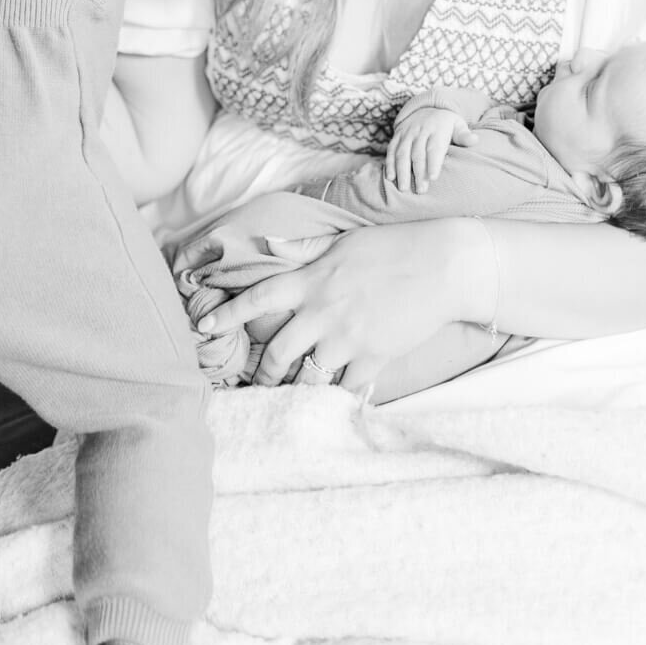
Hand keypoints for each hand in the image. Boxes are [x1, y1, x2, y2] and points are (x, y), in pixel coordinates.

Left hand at [193, 219, 477, 391]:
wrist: (443, 266)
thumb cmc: (393, 248)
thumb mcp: (343, 240)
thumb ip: (303, 246)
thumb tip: (268, 242)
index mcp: (312, 280)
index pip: (257, 298)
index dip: (227, 315)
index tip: (202, 328)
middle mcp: (322, 312)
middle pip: (276, 352)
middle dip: (260, 373)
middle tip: (253, 383)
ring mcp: (347, 338)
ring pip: (306, 376)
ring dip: (294, 388)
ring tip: (286, 398)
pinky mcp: (372, 357)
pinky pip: (344, 388)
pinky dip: (335, 397)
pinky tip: (329, 404)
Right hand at [385, 103, 476, 192]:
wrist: (426, 108)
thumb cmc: (446, 124)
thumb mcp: (457, 124)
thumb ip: (464, 135)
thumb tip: (475, 140)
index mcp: (437, 129)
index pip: (434, 147)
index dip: (433, 163)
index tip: (433, 178)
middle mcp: (420, 131)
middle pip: (418, 154)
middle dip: (418, 173)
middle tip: (421, 190)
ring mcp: (406, 134)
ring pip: (402, 153)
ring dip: (402, 171)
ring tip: (404, 188)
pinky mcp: (397, 136)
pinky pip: (391, 150)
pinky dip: (389, 164)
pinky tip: (390, 178)